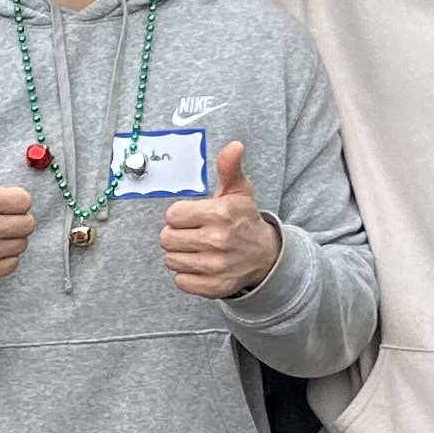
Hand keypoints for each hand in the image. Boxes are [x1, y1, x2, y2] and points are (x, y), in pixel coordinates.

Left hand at [159, 141, 280, 299]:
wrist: (266, 255)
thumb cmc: (245, 220)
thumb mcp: (239, 191)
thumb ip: (229, 168)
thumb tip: (234, 146)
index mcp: (219, 214)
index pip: (172, 215)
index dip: (179, 215)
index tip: (192, 216)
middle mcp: (216, 241)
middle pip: (167, 238)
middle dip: (176, 234)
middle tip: (192, 233)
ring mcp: (215, 266)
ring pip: (171, 260)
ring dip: (180, 255)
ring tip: (197, 249)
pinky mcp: (214, 286)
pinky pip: (181, 281)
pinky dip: (187, 275)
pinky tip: (200, 265)